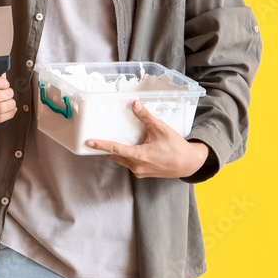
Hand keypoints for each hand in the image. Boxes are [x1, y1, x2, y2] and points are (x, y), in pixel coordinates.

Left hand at [86, 100, 208, 177]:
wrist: (188, 164)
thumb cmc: (176, 147)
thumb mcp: (161, 129)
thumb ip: (146, 117)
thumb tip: (135, 104)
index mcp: (139, 156)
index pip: (115, 149)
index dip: (101, 145)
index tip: (89, 142)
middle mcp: (137, 166)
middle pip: (116, 156)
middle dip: (105, 149)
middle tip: (94, 141)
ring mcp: (140, 171)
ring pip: (122, 160)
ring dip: (116, 152)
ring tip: (109, 143)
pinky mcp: (144, 172)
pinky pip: (130, 163)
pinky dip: (126, 156)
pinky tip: (128, 148)